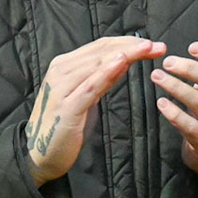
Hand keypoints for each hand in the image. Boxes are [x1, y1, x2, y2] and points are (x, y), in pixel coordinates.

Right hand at [26, 35, 165, 184]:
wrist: (39, 154)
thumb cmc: (64, 124)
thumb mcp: (86, 96)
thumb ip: (101, 78)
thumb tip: (124, 60)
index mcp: (64, 65)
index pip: (100, 47)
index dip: (127, 42)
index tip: (152, 44)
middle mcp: (60, 70)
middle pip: (101, 52)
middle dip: (131, 46)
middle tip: (158, 46)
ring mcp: (61, 88)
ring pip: (97, 64)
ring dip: (125, 54)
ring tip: (147, 49)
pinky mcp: (67, 107)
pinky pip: (90, 86)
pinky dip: (106, 72)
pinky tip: (122, 62)